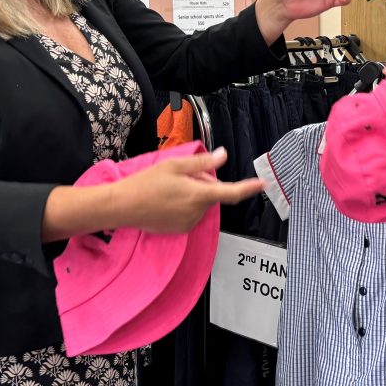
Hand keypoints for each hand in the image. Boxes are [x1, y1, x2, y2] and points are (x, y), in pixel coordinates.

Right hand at [109, 148, 262, 233]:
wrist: (122, 206)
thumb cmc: (147, 182)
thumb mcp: (175, 166)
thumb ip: (202, 163)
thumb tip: (224, 156)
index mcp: (199, 195)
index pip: (232, 193)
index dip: (249, 188)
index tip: (262, 184)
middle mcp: (198, 212)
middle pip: (212, 195)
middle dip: (204, 184)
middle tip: (182, 175)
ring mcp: (189, 223)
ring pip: (201, 204)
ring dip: (193, 195)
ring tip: (170, 188)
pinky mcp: (180, 230)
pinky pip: (191, 214)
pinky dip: (185, 206)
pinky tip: (166, 200)